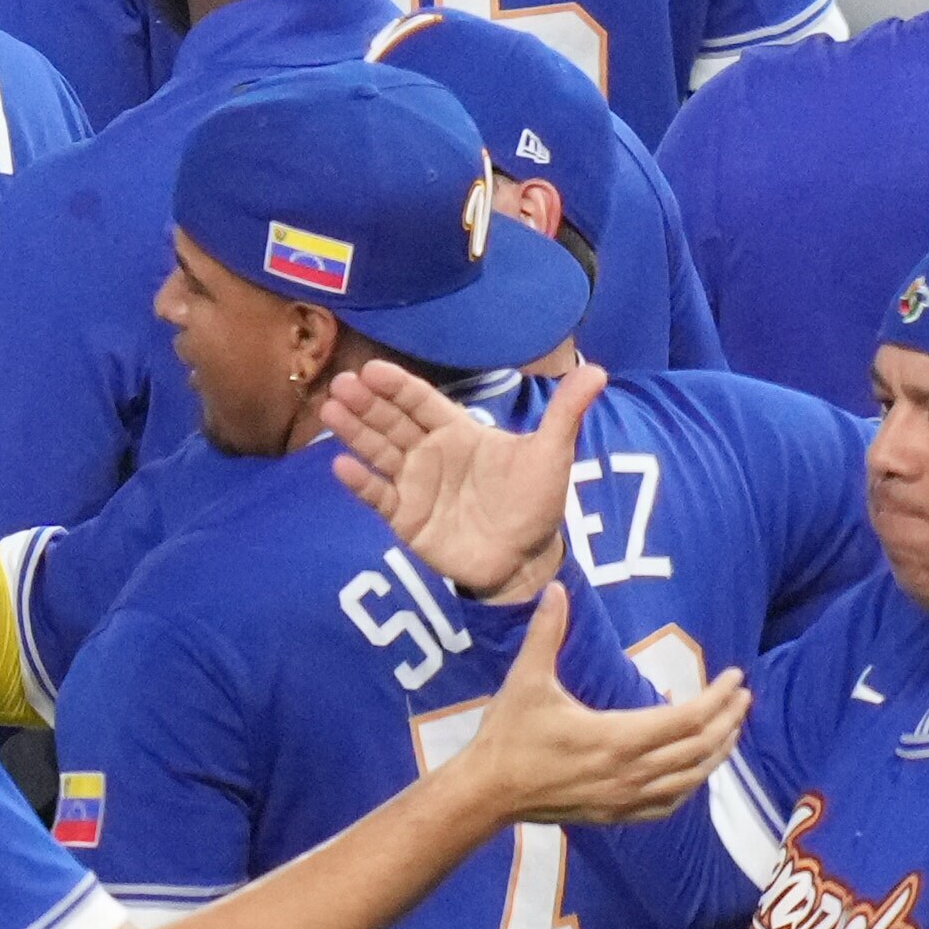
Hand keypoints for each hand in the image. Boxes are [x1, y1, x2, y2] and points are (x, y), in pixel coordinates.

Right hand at [333, 352, 581, 600]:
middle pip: (392, 422)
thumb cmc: (536, 503)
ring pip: (379, 452)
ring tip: (330, 411)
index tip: (373, 369)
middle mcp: (430, 453)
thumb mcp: (553, 454)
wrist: (526, 559)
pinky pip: (379, 498)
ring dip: (355, 433)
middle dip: (367, 404)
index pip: (422, 402)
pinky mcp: (406, 519)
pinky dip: (362, 484)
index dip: (398, 386)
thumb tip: (597, 370)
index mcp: (459, 432)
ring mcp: (415, 485)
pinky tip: (343, 467)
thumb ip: (567, 412)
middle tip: (341, 384)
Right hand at [425, 569, 748, 832]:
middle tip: (743, 696)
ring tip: (732, 729)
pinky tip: (697, 771)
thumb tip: (555, 588)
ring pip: (691, 779)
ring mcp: (624, 798)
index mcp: (616, 737)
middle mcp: (629, 772)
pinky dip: (691, 785)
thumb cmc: (508, 736)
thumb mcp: (526, 680)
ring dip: (717, 753)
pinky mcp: (616, 814)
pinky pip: (668, 804)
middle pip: (699, 749)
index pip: (687, 719)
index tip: (736, 677)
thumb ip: (545, 633)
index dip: (718, 698)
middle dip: (728, 721)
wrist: (488, 793)